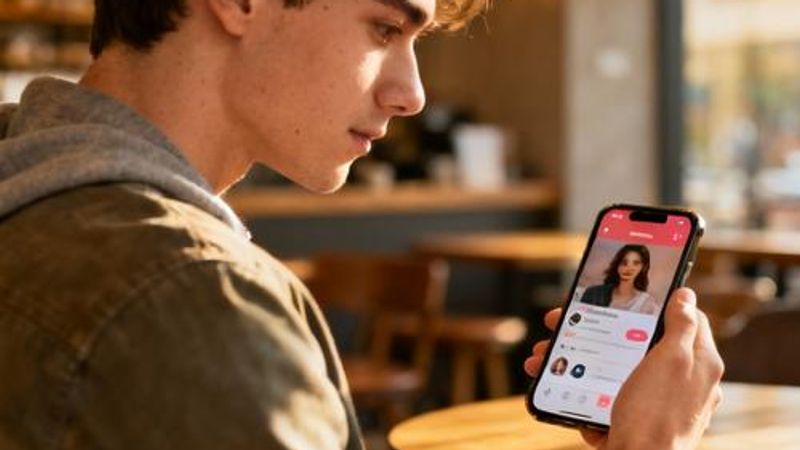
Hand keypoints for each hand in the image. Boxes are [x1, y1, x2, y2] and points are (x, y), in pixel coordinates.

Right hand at [524, 288, 724, 449]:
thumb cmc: (656, 416)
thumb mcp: (670, 361)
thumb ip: (681, 327)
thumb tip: (686, 296)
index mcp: (699, 365)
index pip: (687, 321)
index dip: (659, 306)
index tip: (628, 301)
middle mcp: (683, 384)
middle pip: (642, 344)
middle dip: (601, 333)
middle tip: (568, 326)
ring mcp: (658, 405)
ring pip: (616, 371)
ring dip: (579, 362)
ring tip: (546, 361)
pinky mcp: (635, 423)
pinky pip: (607, 399)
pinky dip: (584, 394)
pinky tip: (562, 390)